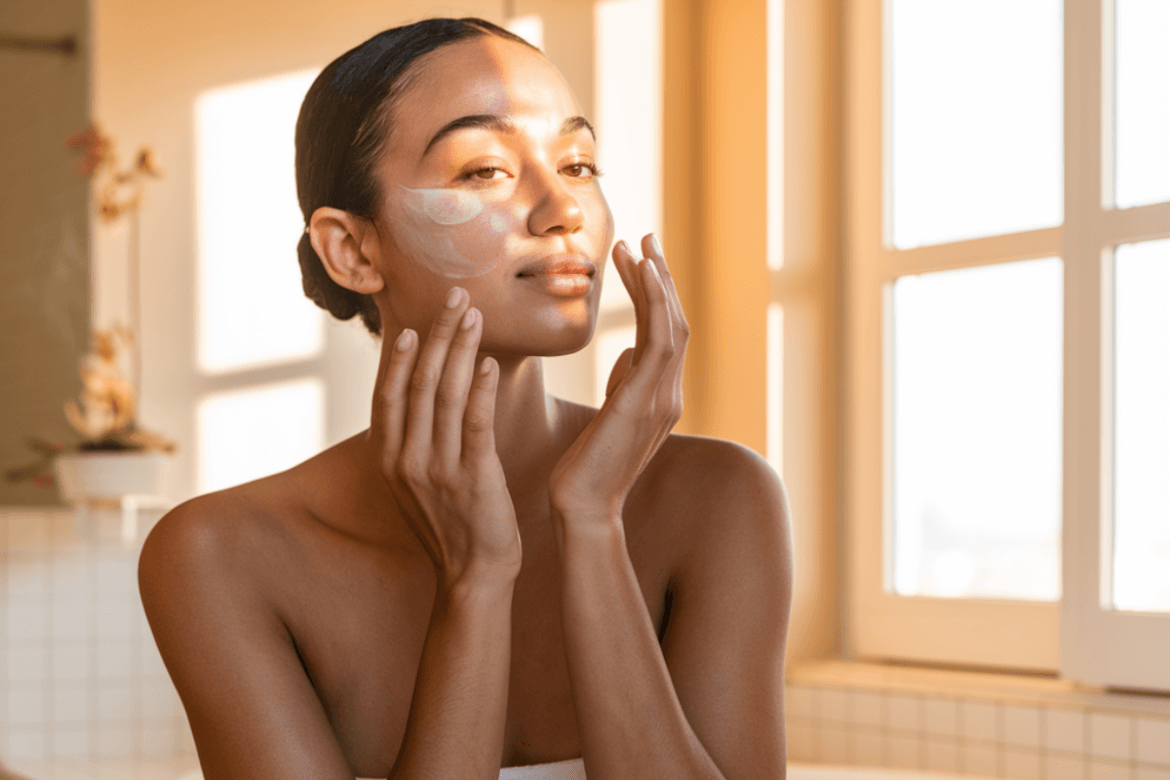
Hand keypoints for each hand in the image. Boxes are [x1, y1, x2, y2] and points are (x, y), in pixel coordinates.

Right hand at [372, 287, 520, 586]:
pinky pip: (474, 423)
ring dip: (460, 348)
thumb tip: (419, 401)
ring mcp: (437, 468)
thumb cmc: (450, 525)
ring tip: (473, 315)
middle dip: (437, 334)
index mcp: (389, 458)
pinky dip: (479, 388)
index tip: (412, 324)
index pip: (388, 394)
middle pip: (419, 382)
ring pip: (446, 394)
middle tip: (454, 297)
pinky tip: (487, 362)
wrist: (472, 575)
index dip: (398, 357)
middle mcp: (407, 459)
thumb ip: (413, 443)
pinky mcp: (472, 476)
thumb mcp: (417, 483)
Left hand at [548, 234, 688, 524]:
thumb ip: (624, 384)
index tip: (638, 259)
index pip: (665, 334)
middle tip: (644, 237)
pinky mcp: (646, 401)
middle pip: (676, 322)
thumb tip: (629, 353)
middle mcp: (669, 394)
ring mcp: (663, 398)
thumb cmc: (585, 469)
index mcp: (660, 397)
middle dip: (661, 277)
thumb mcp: (608, 417)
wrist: (582, 509)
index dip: (655, 294)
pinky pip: (660, 340)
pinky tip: (641, 273)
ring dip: (657, 281)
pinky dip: (655, 302)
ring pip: (673, 324)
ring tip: (639, 245)